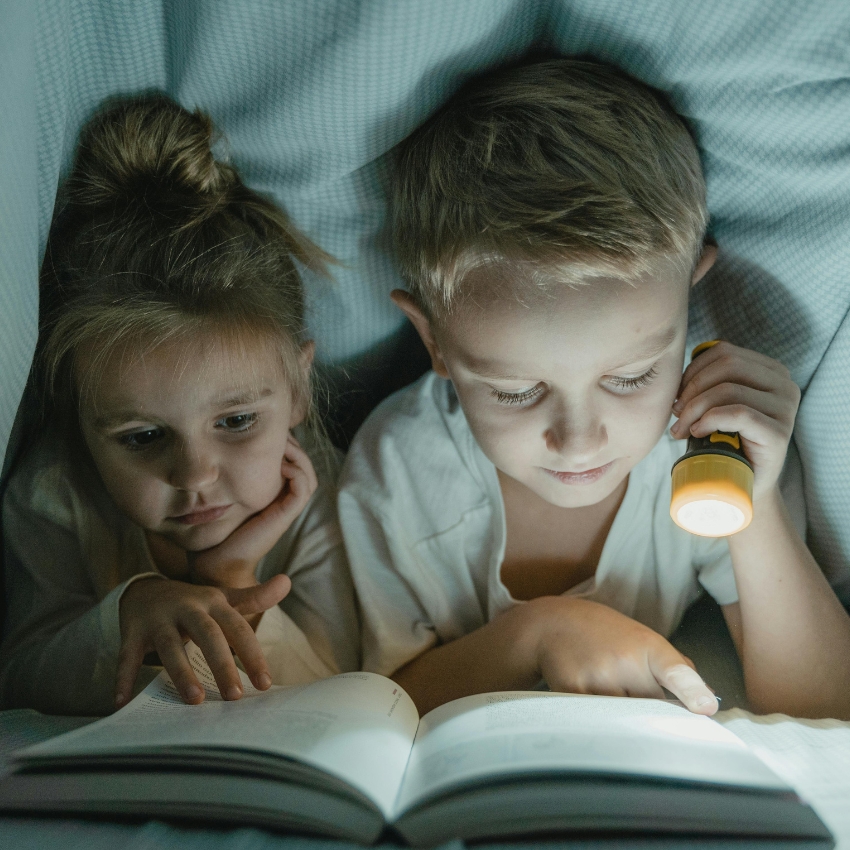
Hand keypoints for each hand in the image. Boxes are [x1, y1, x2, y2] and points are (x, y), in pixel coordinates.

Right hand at [116, 573, 290, 707]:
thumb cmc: (195, 604)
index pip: (238, 628)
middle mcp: (187, 608)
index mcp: (214, 603)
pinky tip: (122, 703)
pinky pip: (128, 657)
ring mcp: (158, 619)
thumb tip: (287, 582)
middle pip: (208, 635)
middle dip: (222, 664)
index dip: (252, 655)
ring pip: (170, 646)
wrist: (146, 590)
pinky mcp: (132, 632)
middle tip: (234, 696)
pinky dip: (123, 679)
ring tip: (195, 700)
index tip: (265, 684)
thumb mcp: (224, 599)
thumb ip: (255, 597)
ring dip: (181, 673)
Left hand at [190, 434, 317, 588]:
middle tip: (277, 432)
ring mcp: (287, 507)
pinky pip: (303, 487)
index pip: (293, 462)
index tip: (269, 430)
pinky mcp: (285, 515)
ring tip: (282, 444)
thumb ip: (231, 475)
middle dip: (293, 444)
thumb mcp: (225, 494)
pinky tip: (279, 465)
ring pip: (308, 474)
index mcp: (274, 494)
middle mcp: (284, 499)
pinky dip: (296, 471)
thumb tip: (221, 447)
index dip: (286, 443)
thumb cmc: (216, 529)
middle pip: (304, 464)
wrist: (216, 562)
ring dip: (298, 455)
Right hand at [531, 597, 717, 714]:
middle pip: (653, 711)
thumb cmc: (605, 634)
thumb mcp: (642, 638)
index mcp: (647, 646)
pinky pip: (598, 722)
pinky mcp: (572, 693)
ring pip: (625, 721)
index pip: (674, 670)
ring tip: (608, 692)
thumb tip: (706, 701)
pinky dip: (599, 720)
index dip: (691, 690)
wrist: (553, 624)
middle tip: (637, 700)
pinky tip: (589, 697)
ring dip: (624, 719)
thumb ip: (675, 667)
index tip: (705, 708)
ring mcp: (597, 679)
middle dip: (651, 714)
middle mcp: (623, 661)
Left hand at [671, 341, 799, 500]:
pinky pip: (738, 413)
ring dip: (694, 408)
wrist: (743, 484)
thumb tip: (675, 375)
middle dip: (692, 388)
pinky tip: (696, 432)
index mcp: (770, 371)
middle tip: (675, 414)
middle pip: (727, 366)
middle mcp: (784, 384)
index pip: (724, 353)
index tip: (677, 396)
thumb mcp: (715, 404)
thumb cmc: (724, 441)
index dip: (692, 371)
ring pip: (728, 389)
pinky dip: (709, 420)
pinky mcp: (779, 432)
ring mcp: (785, 408)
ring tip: (681, 429)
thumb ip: (706, 382)